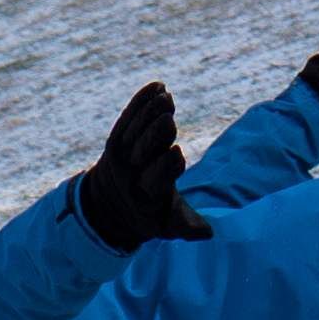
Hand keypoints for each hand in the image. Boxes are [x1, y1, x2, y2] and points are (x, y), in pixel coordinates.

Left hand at [74, 78, 202, 249]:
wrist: (111, 204)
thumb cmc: (151, 214)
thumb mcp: (168, 225)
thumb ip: (186, 226)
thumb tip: (207, 233)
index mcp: (146, 196)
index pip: (157, 178)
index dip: (167, 167)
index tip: (178, 155)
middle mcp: (130, 173)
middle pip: (142, 149)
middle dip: (155, 136)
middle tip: (169, 121)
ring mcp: (121, 153)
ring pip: (134, 128)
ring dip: (150, 111)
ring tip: (166, 96)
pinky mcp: (116, 137)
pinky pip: (128, 115)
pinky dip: (141, 101)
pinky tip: (158, 86)